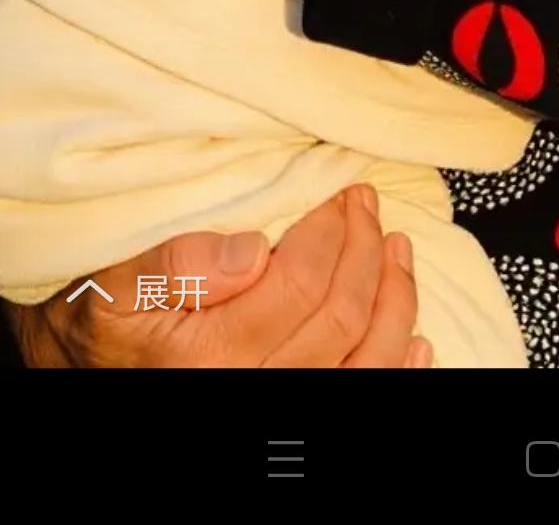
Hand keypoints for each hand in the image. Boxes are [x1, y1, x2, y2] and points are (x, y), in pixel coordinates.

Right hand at [10, 187, 430, 368]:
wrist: (88, 369)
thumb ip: (176, 264)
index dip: (330, 228)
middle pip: (340, 316)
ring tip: (399, 251)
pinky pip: (362, 398)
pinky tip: (417, 339)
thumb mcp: (115, 282)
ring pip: (365, 362)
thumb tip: (249, 250)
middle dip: (365, 250)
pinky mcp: (289, 418)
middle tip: (366, 203)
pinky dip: (400, 368)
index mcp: (209, 354)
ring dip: (395, 301)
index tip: (338, 192)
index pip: (301, 280)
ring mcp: (275, 407)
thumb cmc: (105, 322)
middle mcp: (247, 387)